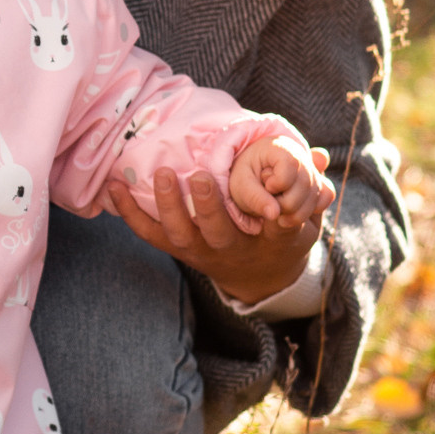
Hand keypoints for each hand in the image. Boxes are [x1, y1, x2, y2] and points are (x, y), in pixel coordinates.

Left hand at [103, 161, 325, 306]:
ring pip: (177, 234)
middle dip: (207, 206)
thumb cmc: (280, 237)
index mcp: (260, 243)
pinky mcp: (175, 247)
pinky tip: (114, 185)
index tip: (269, 199)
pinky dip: (129, 212)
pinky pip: (149, 233)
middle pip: (213, 233)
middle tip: (201, 176)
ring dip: (167, 205)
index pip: (267, 230)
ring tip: (162, 174)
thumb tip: (320, 157)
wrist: (257, 276)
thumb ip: (309, 190)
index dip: (269, 215)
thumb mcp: (302, 221)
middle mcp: (225, 251)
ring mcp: (197, 251)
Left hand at [228, 131, 335, 234]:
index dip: (277, 184)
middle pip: (305, 182)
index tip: (266, 189)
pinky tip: (294, 213)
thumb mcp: (241, 189)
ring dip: (298, 213)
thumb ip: (256, 199)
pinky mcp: (319, 181)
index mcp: (277, 147)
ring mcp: (311, 168)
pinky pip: (327, 195)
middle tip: (270, 208)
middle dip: (287, 204)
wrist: (252, 188)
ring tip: (279, 216)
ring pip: (317, 192)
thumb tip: (275, 214)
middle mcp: (299, 154)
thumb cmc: (244, 185)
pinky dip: (313, 209)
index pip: (289, 165)